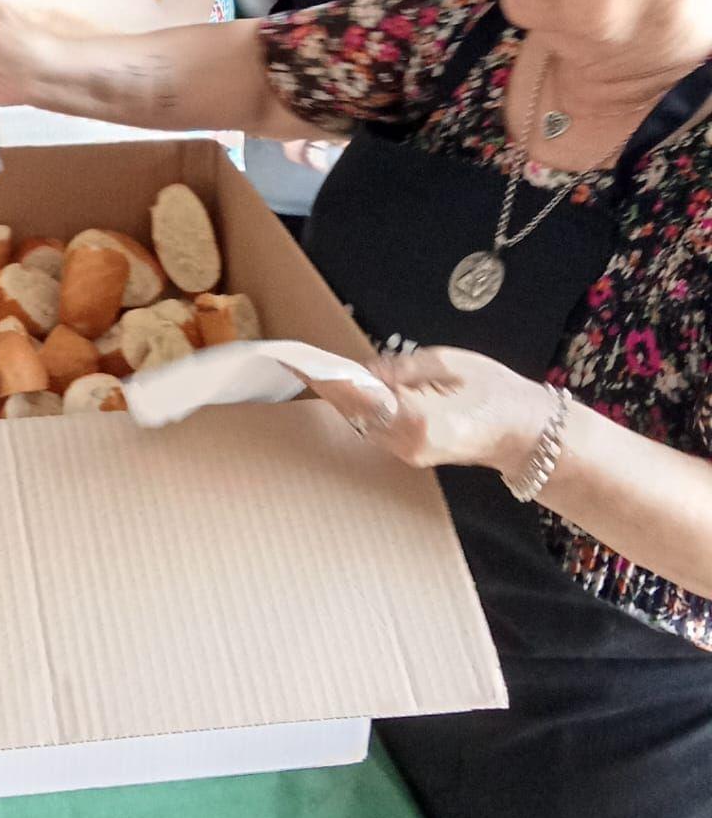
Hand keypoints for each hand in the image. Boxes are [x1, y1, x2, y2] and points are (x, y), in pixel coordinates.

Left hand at [304, 345, 555, 474]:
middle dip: (327, 386)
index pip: (362, 397)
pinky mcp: (408, 454)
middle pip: (355, 412)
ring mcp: (407, 454)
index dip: (329, 379)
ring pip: (360, 421)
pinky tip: (341, 388)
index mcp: (421, 420)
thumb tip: (366, 369)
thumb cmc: (496, 393)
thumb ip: (403, 368)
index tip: (301, 364)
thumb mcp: (451, 364)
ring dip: (338, 397)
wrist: (524, 433)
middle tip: (293, 362)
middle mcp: (408, 444)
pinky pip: (373, 427)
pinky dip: (356, 408)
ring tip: (310, 371)